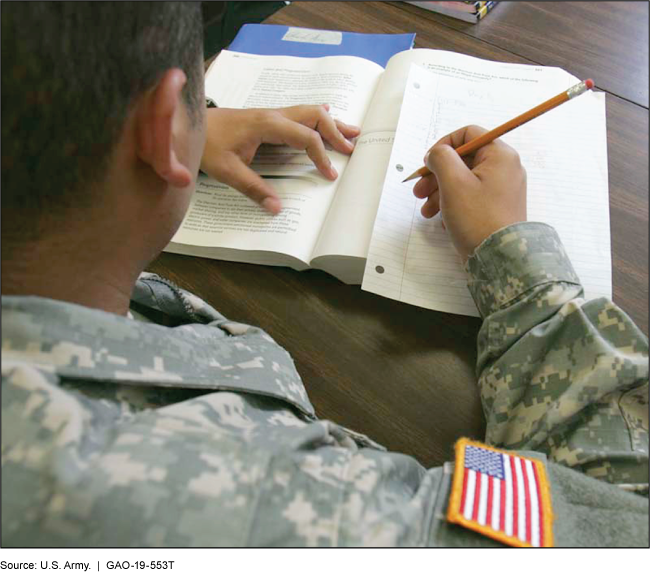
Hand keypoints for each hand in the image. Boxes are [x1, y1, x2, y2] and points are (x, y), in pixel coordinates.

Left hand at [200, 105, 359, 213]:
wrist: (188, 124)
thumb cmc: (206, 144)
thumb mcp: (227, 171)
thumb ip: (253, 189)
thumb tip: (276, 209)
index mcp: (268, 125)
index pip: (306, 137)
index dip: (321, 156)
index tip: (330, 174)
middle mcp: (274, 115)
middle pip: (314, 116)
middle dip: (336, 131)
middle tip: (352, 147)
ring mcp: (271, 114)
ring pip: (309, 112)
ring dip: (330, 123)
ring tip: (352, 132)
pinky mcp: (267, 118)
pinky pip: (299, 114)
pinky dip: (317, 119)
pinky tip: (327, 116)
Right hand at [412, 125, 526, 261]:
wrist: (499, 258)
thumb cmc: (477, 218)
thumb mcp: (453, 182)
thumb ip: (441, 158)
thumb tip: (436, 153)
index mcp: (500, 155)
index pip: (468, 134)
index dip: (443, 145)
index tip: (428, 163)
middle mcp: (505, 168)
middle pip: (463, 160)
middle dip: (436, 174)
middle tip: (418, 191)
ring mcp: (502, 189)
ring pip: (464, 180)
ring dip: (440, 192)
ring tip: (426, 210)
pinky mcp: (496, 208)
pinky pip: (470, 197)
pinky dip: (453, 204)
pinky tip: (442, 220)